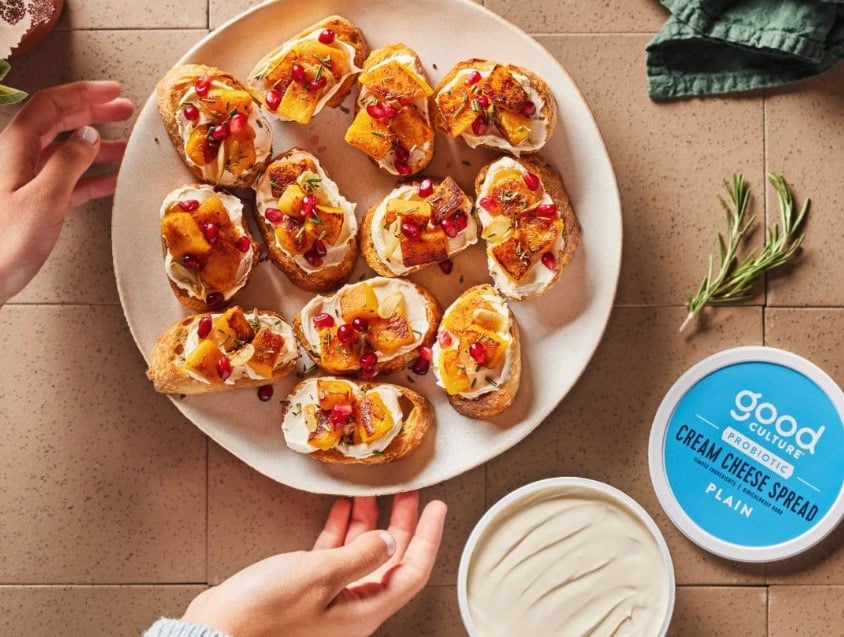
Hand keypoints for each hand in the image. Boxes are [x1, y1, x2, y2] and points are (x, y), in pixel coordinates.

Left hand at [0, 81, 134, 305]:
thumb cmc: (3, 245)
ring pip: (63, 149)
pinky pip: (65, 177)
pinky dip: (89, 174)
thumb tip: (88, 136)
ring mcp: (22, 179)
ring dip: (94, 143)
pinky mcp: (30, 201)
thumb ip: (69, 162)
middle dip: (91, 111)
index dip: (83, 93)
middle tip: (120, 109)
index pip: (51, 105)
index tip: (112, 91)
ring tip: (122, 142)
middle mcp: (16, 158)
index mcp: (15, 148)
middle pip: (56, 122)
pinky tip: (108, 179)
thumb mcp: (44, 199)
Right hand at [182, 491, 447, 636]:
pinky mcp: (305, 589)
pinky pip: (335, 556)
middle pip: (390, 560)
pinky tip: (342, 508)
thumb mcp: (319, 576)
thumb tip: (389, 541)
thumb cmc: (263, 614)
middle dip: (402, 524)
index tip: (437, 508)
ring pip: (362, 555)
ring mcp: (329, 599)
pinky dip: (341, 530)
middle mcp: (351, 608)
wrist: (215, 631)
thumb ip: (360, 556)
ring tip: (373, 492)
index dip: (429, 537)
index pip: (412, 572)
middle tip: (409, 493)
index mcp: (363, 611)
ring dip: (369, 522)